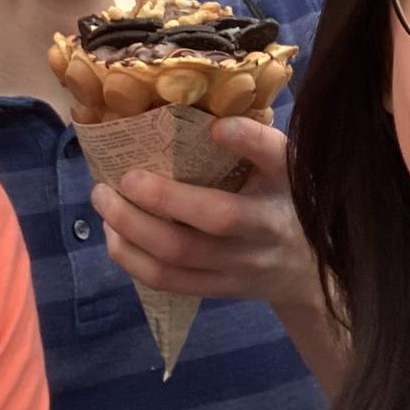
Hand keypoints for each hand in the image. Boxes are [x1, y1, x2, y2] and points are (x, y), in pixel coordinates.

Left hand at [91, 117, 319, 310]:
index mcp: (283, 188)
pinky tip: (115, 235)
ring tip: (104, 201)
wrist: (304, 269)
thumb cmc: (284, 201)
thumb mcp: (284, 167)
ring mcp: (238, 267)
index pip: (272, 159)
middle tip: (120, 176)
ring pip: (178, 258)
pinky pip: (168, 282)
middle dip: (159, 197)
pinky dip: (132, 259)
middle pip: (212, 220)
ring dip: (131, 230)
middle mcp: (263, 230)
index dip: (246, 141)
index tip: (214, 127)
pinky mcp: (217, 289)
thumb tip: (210, 120)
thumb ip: (256, 141)